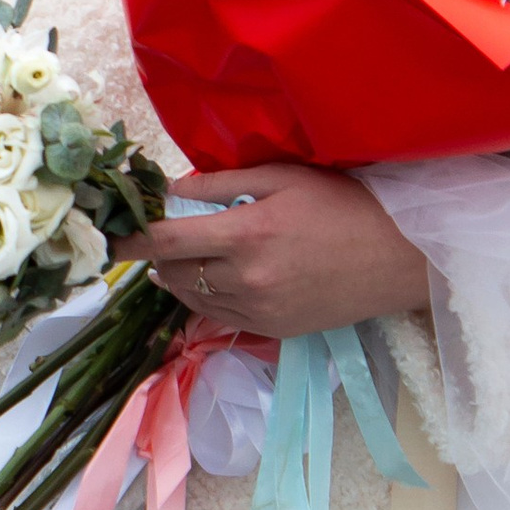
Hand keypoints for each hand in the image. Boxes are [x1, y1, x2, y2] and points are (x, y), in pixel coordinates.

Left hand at [111, 161, 431, 341]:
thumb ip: (220, 185)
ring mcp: (260, 311)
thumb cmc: (342, 205)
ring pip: (193, 299)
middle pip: (174, 273)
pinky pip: (220, 317)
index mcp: (247, 235)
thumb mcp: (282, 178)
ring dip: (178, 278)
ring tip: (178, 257)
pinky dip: (205, 298)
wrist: (398, 257)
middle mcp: (247, 280)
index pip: (167, 241)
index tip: (112, 234)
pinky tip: (210, 279)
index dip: (132, 238)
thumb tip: (169, 190)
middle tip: (154, 236)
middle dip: (157, 255)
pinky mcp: (273, 331)